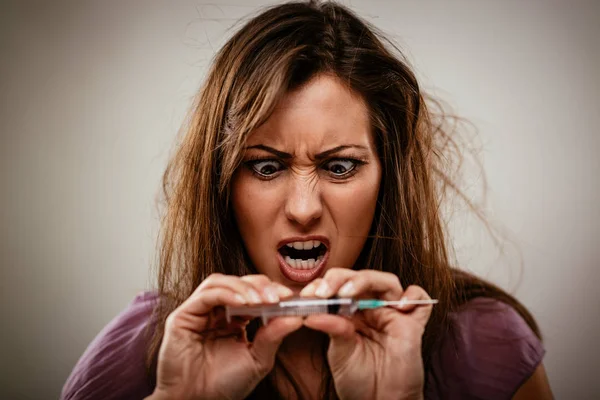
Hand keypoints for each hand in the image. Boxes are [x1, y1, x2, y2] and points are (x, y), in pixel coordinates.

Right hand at [152, 274, 302, 399]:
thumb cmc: (224, 385)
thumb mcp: (257, 359)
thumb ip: (273, 336)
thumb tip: (297, 317)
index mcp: (234, 319)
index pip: (252, 293)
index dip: (270, 290)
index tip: (288, 296)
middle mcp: (216, 311)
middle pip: (237, 282)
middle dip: (259, 286)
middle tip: (276, 297)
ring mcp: (199, 312)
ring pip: (220, 282)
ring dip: (244, 287)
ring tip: (261, 300)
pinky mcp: (184, 315)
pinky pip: (206, 294)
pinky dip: (227, 294)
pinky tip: (243, 304)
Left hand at [300, 268, 432, 399]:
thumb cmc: (360, 380)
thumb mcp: (340, 353)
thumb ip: (332, 330)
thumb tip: (311, 314)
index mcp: (351, 310)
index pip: (339, 286)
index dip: (324, 284)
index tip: (308, 294)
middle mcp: (372, 308)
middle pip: (362, 278)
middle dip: (341, 279)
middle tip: (324, 291)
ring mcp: (393, 314)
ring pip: (387, 281)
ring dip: (366, 280)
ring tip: (348, 293)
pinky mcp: (413, 325)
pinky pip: (421, 300)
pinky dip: (413, 296)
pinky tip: (399, 306)